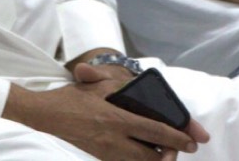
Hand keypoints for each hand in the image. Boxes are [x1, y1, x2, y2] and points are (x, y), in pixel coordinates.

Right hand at [1, 63, 208, 159]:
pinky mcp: (99, 159)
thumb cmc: (71, 98)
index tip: (193, 140)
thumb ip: (120, 86)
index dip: (178, 138)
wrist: (44, 116)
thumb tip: (141, 90)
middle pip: (152, 158)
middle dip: (169, 156)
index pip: (155, 132)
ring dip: (154, 159)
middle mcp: (114, 141)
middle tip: (176, 148)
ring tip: (162, 151)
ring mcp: (106, 153)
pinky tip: (141, 152)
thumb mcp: (96, 85)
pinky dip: (138, 160)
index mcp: (116, 119)